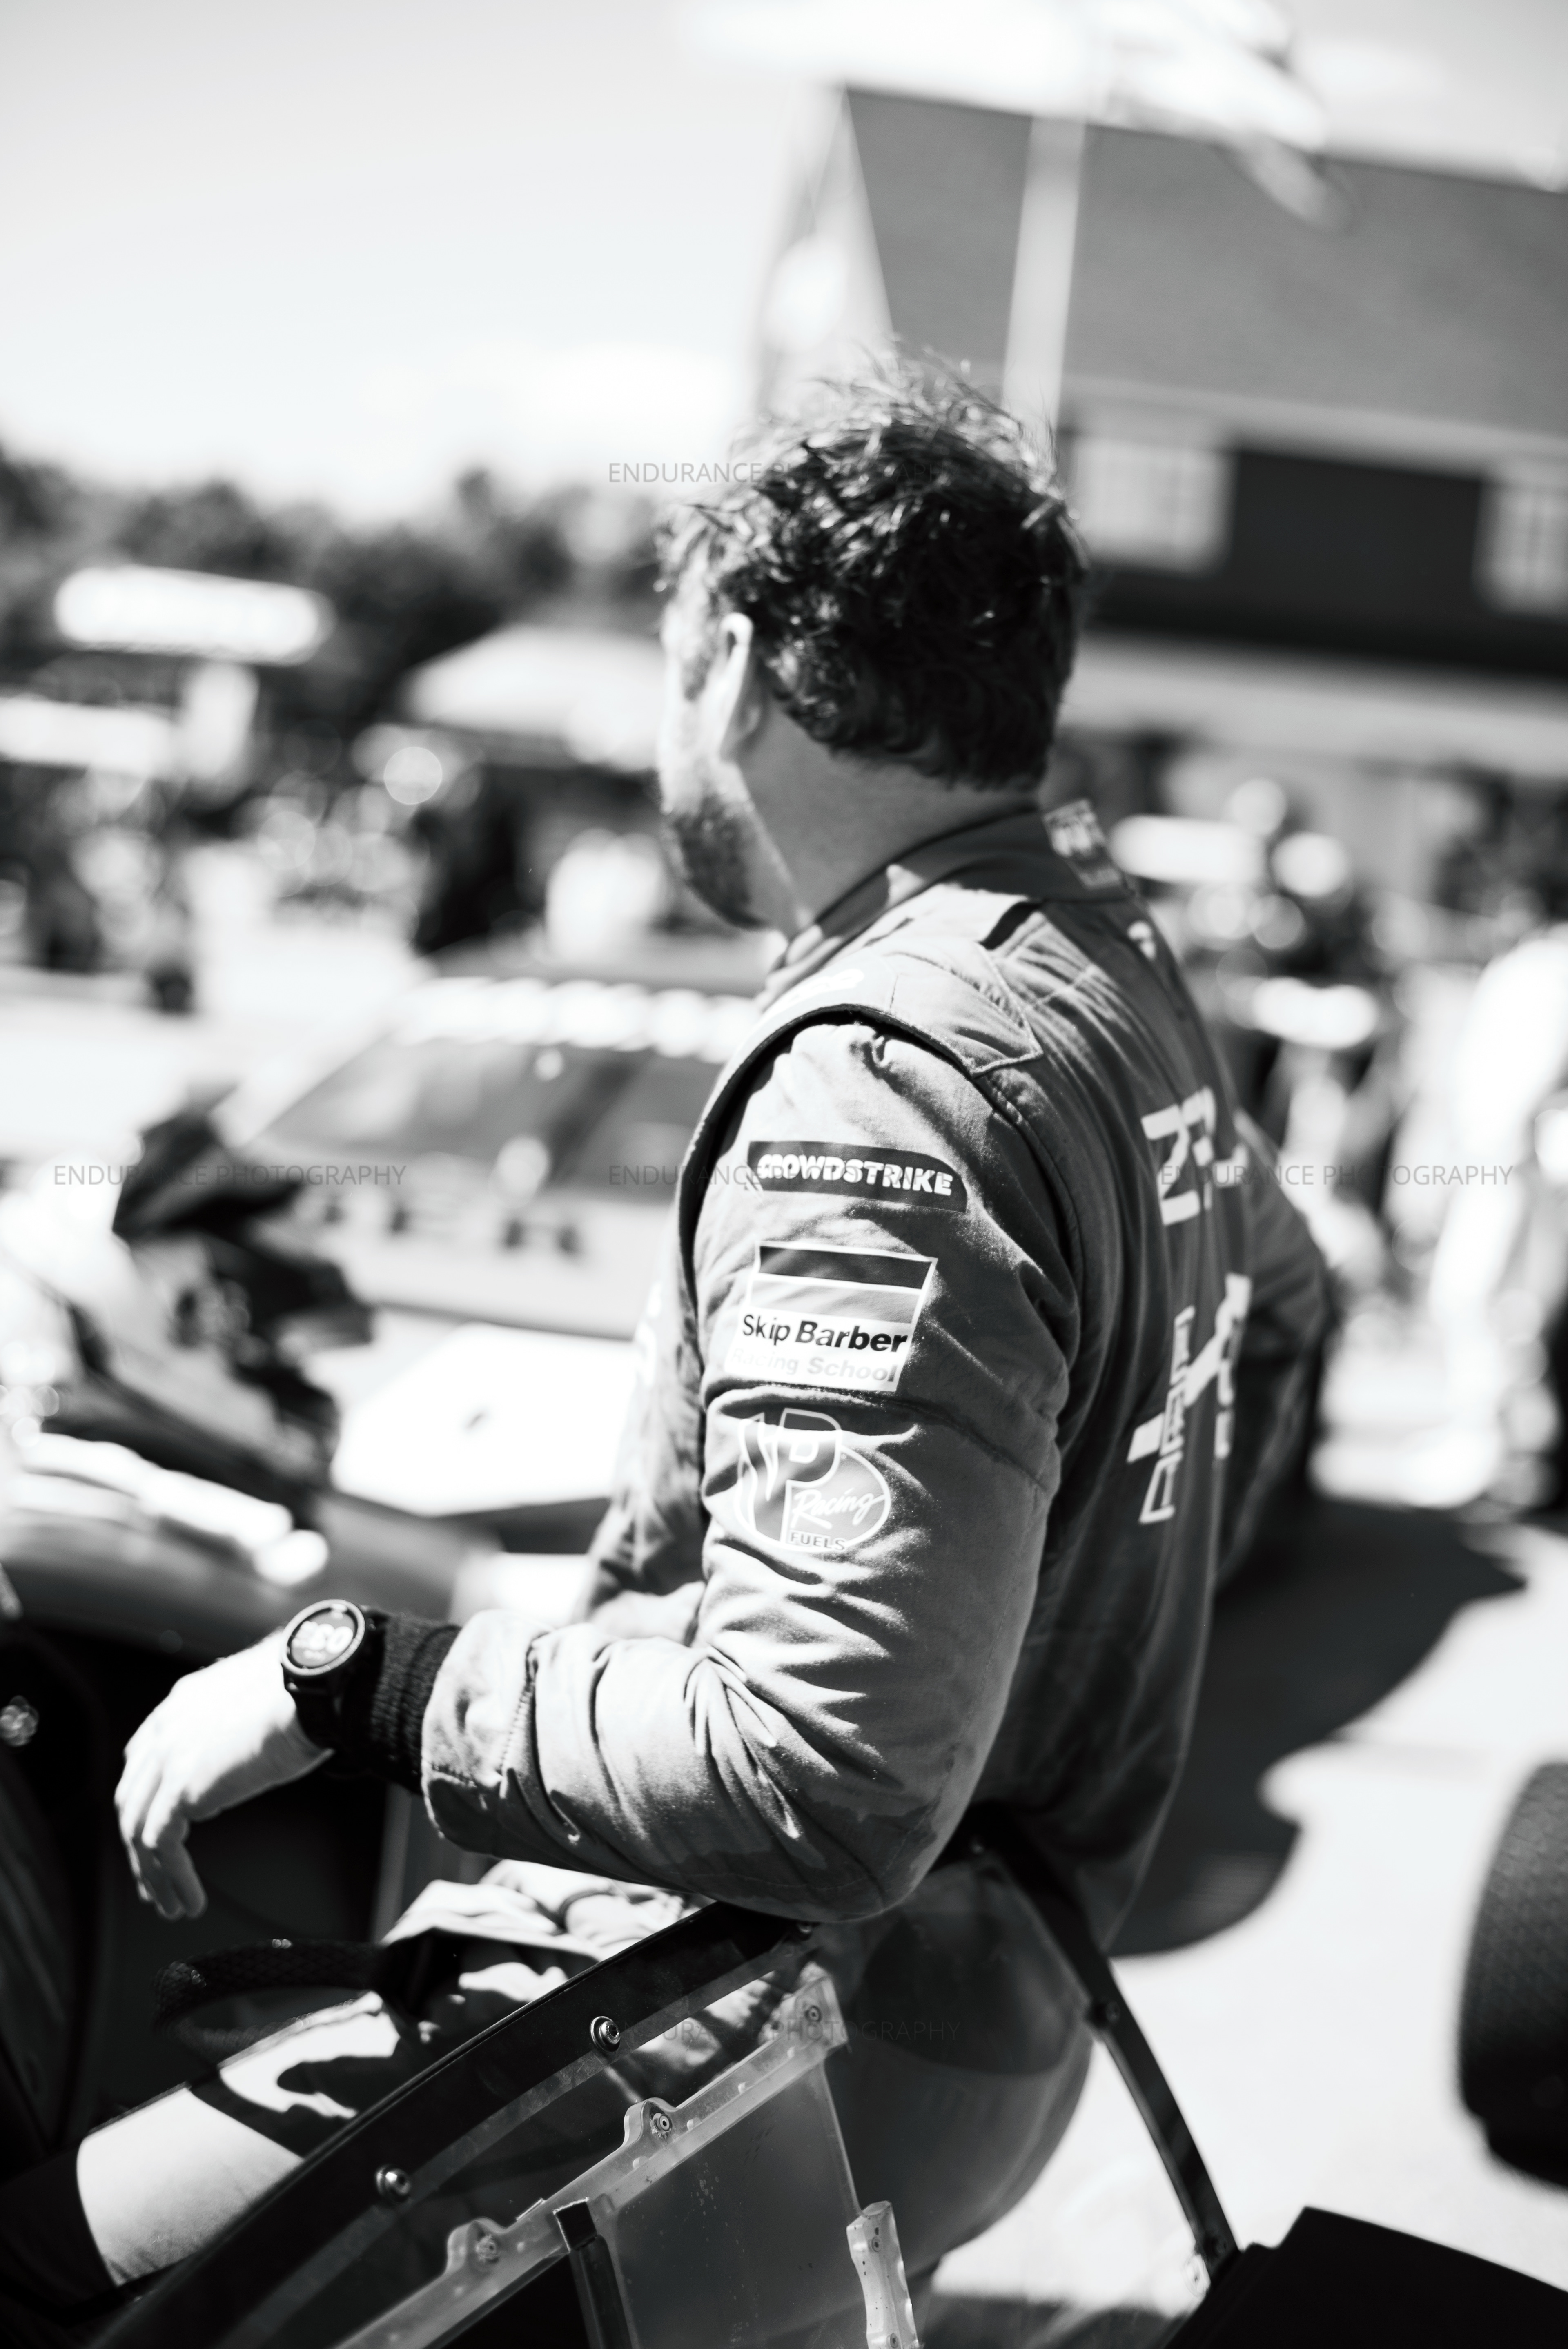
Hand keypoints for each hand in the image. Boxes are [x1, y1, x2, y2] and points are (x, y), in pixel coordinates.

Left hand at [116, 1637, 327, 1919]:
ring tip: (170, 1905)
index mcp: (183, 1703)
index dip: (145, 1799)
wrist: (309, 1689)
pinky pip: (159, 1844)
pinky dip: (170, 1878)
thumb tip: (250, 1755)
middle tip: (151, 1880)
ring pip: (138, 1827)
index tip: (153, 1831)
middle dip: (137, 1844)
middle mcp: (166, 1726)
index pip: (142, 1756)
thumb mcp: (259, 1705)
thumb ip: (239, 1729)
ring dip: (151, 1873)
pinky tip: (189, 1900)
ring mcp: (168, 1755)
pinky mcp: (181, 1786)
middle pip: (132, 1796)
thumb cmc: (305, 1693)